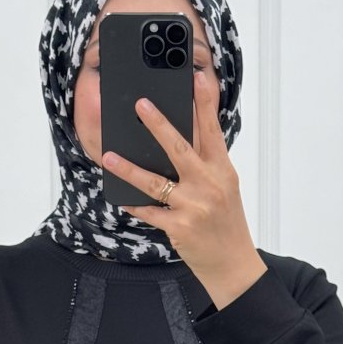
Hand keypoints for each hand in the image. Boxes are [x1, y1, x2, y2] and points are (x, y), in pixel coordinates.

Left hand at [102, 70, 266, 306]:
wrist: (233, 264)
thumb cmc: (227, 223)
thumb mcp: (225, 188)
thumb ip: (206, 163)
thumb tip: (178, 139)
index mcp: (223, 171)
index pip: (213, 131)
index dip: (205, 104)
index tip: (197, 79)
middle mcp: (209, 185)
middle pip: (180, 149)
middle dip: (159, 125)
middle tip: (140, 105)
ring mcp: (193, 207)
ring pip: (155, 182)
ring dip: (129, 168)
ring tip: (109, 156)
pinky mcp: (179, 227)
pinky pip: (149, 212)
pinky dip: (133, 204)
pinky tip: (119, 197)